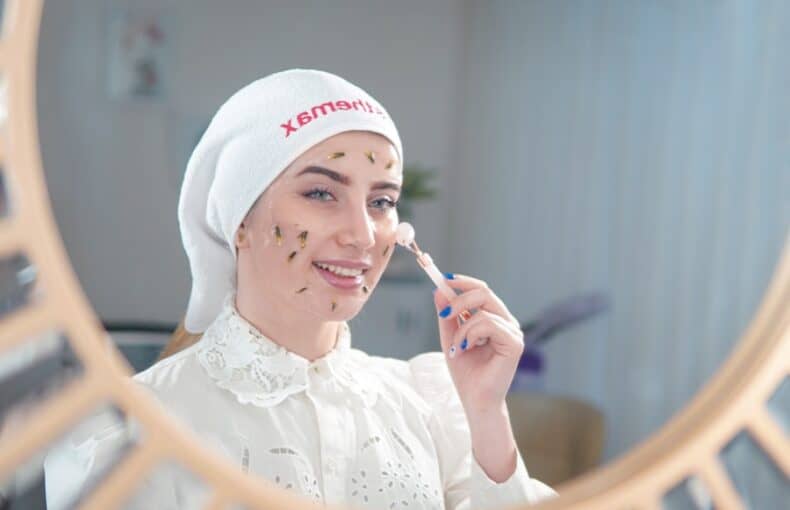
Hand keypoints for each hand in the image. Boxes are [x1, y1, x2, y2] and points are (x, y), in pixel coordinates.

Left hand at [432, 273, 524, 417]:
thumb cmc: (466, 373)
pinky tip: (465, 349)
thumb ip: (447, 315)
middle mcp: (506, 322)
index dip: (463, 282)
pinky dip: (470, 335)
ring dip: (461, 329)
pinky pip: (487, 324)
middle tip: (444, 313)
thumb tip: (439, 290)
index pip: (481, 290)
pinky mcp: (515, 343)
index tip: (443, 279)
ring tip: (455, 348)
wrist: (474, 401)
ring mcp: (513, 332)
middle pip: (484, 292)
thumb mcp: (451, 337)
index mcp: (494, 319)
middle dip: (459, 299)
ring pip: (482, 311)